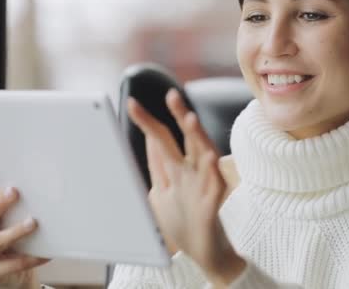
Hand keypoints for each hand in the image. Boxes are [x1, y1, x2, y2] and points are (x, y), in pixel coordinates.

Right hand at [0, 158, 49, 288]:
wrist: (12, 271)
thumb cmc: (8, 233)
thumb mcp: (4, 217)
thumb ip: (7, 200)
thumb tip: (31, 173)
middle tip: (15, 191)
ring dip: (16, 231)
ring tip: (33, 222)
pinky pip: (14, 263)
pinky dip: (31, 257)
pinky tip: (46, 252)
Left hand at [127, 89, 242, 277]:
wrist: (206, 253)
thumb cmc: (185, 221)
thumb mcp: (162, 192)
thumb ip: (157, 167)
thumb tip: (150, 140)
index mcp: (177, 169)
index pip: (162, 140)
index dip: (148, 123)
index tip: (133, 104)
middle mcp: (192, 172)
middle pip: (186, 139)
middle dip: (179, 117)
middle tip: (171, 95)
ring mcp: (204, 186)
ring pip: (203, 155)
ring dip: (198, 136)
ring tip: (190, 118)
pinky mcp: (213, 204)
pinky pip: (215, 185)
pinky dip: (213, 172)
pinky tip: (209, 158)